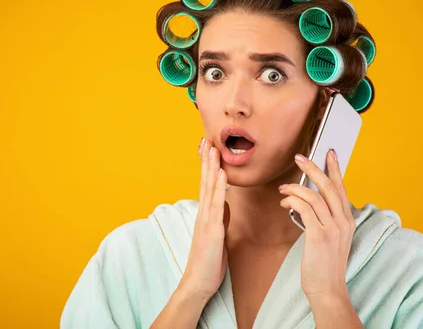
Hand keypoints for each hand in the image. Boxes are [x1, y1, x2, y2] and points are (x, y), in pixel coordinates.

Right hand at [181, 138, 229, 300]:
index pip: (206, 185)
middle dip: (207, 160)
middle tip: (207, 139)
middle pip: (205, 181)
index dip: (207, 166)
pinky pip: (216, 204)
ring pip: (209, 188)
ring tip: (213, 148)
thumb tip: (225, 203)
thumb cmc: (208, 262)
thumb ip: (220, 218)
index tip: (208, 149)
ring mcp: (206, 220)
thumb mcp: (218, 235)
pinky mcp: (211, 230)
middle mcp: (203, 213)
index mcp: (205, 215)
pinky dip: (218, 187)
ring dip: (211, 167)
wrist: (198, 283)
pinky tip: (221, 174)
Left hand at [278, 149, 354, 300]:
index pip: (341, 188)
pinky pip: (304, 208)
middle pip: (329, 186)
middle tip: (300, 157)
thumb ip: (325, 219)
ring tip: (283, 188)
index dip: (335, 169)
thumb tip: (308, 201)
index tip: (329, 152)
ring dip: (295, 187)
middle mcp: (343, 221)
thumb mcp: (331, 238)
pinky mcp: (319, 236)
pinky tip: (285, 201)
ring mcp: (333, 228)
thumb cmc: (324, 264)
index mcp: (348, 220)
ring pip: (314, 196)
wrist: (328, 289)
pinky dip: (292, 200)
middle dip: (314, 168)